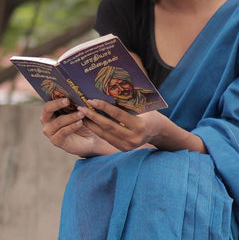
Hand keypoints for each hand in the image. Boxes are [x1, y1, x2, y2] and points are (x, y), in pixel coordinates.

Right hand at [40, 98, 117, 156]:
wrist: (89, 139)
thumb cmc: (82, 122)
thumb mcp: (78, 111)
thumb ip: (73, 102)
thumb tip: (76, 91)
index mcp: (49, 111)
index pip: (48, 102)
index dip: (55, 98)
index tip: (66, 94)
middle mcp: (46, 120)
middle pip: (47, 110)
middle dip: (57, 104)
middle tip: (68, 101)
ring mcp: (50, 131)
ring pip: (58, 121)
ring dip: (71, 116)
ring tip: (81, 113)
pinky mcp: (56, 141)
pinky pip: (63, 132)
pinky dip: (72, 126)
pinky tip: (80, 122)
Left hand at [79, 100, 207, 153]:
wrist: (158, 131)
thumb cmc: (149, 113)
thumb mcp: (141, 107)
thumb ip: (127, 103)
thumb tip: (107, 90)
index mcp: (140, 126)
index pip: (118, 115)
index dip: (104, 107)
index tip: (91, 100)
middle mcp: (133, 138)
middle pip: (108, 126)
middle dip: (93, 117)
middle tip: (80, 108)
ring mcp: (128, 146)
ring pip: (105, 134)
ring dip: (91, 124)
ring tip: (81, 114)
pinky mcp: (123, 149)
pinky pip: (107, 138)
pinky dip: (96, 130)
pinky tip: (88, 122)